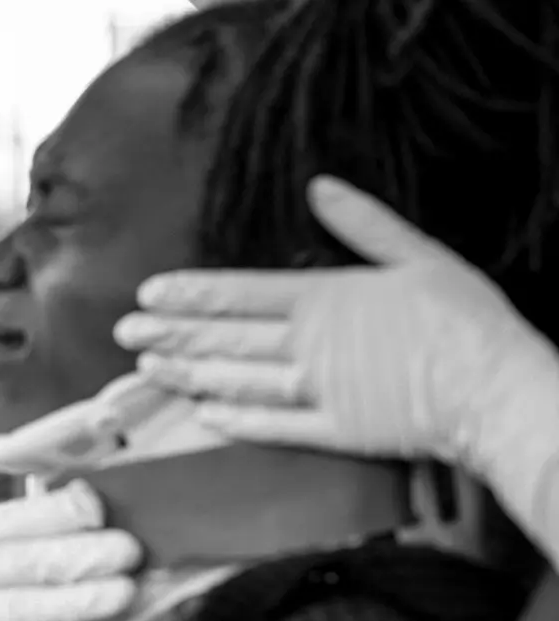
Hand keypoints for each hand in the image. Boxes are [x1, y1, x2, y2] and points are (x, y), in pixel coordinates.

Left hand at [112, 175, 558, 478]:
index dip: (190, 295)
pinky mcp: (335, 432)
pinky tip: (203, 416)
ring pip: (238, 381)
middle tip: (125, 332)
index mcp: (325, 298)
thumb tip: (319, 188)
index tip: (148, 294)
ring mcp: (318, 392)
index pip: (240, 293)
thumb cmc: (464, 320)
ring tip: (149, 369)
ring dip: (190, 373)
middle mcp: (309, 345)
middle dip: (171, 333)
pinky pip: (274, 427)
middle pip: (226, 337)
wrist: (496, 389)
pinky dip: (237, 421)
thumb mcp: (418, 255)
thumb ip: (363, 224)